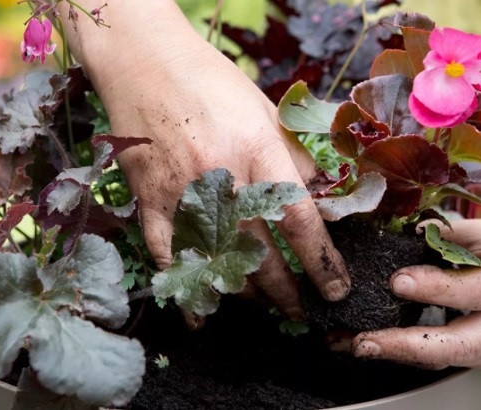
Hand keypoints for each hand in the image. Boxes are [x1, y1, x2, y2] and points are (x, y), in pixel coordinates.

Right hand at [58, 0, 350, 319]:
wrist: (144, 64)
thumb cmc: (211, 83)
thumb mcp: (265, 111)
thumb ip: (292, 158)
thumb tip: (315, 201)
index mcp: (257, 149)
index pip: (299, 219)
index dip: (322, 262)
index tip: (335, 289)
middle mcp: (222, 177)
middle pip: (261, 253)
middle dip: (286, 292)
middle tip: (300, 310)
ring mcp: (181, 193)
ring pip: (219, 262)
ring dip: (246, 292)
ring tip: (264, 305)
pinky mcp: (150, 202)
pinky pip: (169, 258)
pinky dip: (187, 290)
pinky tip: (202, 314)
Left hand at [350, 219, 480, 368]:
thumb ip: (444, 238)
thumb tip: (397, 236)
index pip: (473, 291)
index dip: (433, 288)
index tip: (396, 282)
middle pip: (459, 344)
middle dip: (405, 345)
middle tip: (364, 340)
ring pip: (448, 360)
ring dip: (398, 355)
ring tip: (358, 345)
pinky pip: (447, 360)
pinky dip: (411, 355)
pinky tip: (381, 345)